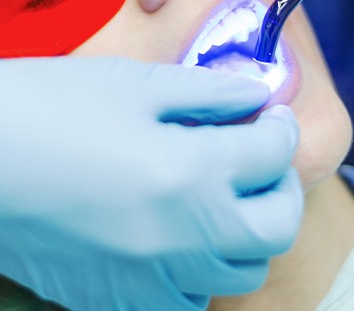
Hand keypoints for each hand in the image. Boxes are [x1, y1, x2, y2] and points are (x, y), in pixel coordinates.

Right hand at [0, 56, 302, 309]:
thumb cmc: (50, 108)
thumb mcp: (134, 84)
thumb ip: (207, 92)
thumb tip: (255, 95)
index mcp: (189, 172)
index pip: (271, 155)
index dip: (281, 129)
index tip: (271, 116)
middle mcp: (181, 238)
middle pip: (276, 227)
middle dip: (283, 187)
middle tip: (263, 157)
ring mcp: (150, 279)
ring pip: (239, 272)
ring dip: (248, 230)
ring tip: (226, 194)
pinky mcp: (116, 299)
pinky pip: (188, 299)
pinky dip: (202, 268)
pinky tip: (180, 234)